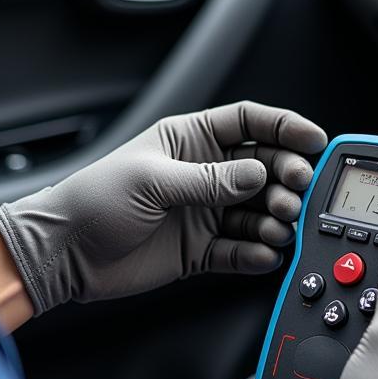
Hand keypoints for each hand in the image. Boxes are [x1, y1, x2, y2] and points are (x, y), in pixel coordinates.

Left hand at [0, 102, 326, 313]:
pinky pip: (240, 250)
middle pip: (263, 168)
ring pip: (257, 211)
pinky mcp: (200, 250)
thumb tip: (258, 174)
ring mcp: (204, 212)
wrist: (64, 254)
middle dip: (285, 177)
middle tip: (295, 191)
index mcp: (190, 140)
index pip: (248, 123)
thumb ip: (209, 180)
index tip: (314, 140)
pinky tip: (263, 254)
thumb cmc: (94, 200)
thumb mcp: (153, 181)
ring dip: (274, 218)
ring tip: (278, 226)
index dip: (284, 127)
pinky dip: (256, 254)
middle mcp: (204, 174)